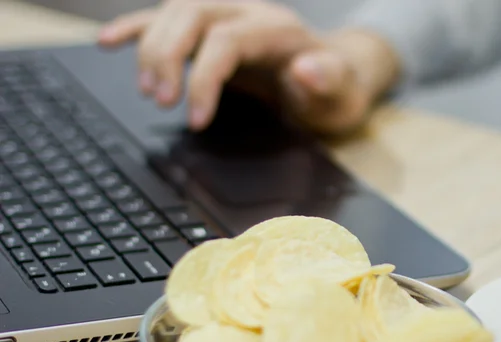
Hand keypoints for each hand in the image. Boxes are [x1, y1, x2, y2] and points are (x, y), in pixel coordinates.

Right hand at [97, 0, 399, 133]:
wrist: (337, 78)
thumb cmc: (337, 89)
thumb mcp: (343, 94)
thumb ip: (328, 81)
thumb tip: (306, 69)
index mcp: (278, 30)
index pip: (227, 40)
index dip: (204, 78)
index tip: (195, 120)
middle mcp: (248, 13)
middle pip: (191, 16)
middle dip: (168, 57)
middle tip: (161, 100)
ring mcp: (226, 16)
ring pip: (174, 14)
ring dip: (152, 48)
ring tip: (149, 90)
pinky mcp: (211, 29)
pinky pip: (168, 19)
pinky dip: (138, 28)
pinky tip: (110, 40)